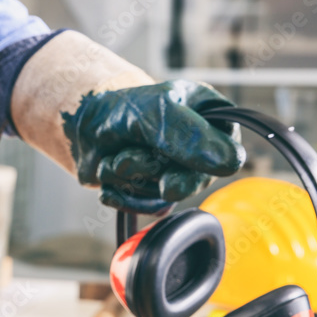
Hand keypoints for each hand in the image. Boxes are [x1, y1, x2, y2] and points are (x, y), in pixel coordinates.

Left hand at [62, 80, 244, 213]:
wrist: (85, 124)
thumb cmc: (125, 108)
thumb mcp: (157, 111)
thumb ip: (190, 135)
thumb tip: (232, 164)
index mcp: (215, 121)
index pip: (228, 153)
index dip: (198, 162)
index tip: (167, 159)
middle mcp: (202, 152)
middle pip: (194, 181)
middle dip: (151, 170)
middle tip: (126, 159)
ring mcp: (180, 174)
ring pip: (165, 196)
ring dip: (130, 178)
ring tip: (115, 156)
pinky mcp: (157, 195)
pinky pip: (146, 208)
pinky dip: (121, 192)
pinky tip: (109, 171)